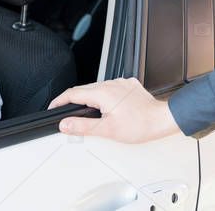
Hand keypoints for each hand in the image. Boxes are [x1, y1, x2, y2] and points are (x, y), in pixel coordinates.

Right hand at [48, 77, 181, 142]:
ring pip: (97, 89)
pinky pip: (110, 88)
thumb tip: (65, 124)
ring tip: (87, 113)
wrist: (162, 119)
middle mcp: (111, 84)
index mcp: (102, 93)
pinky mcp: (129, 86)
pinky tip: (107, 107)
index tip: (52, 107)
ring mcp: (121, 83)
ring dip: (89, 99)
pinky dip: (103, 97)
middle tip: (67, 114)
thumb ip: (83, 126)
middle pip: (84, 90)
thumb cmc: (140, 125)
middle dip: (74, 101)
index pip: (73, 93)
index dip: (59, 101)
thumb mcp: (107, 130)